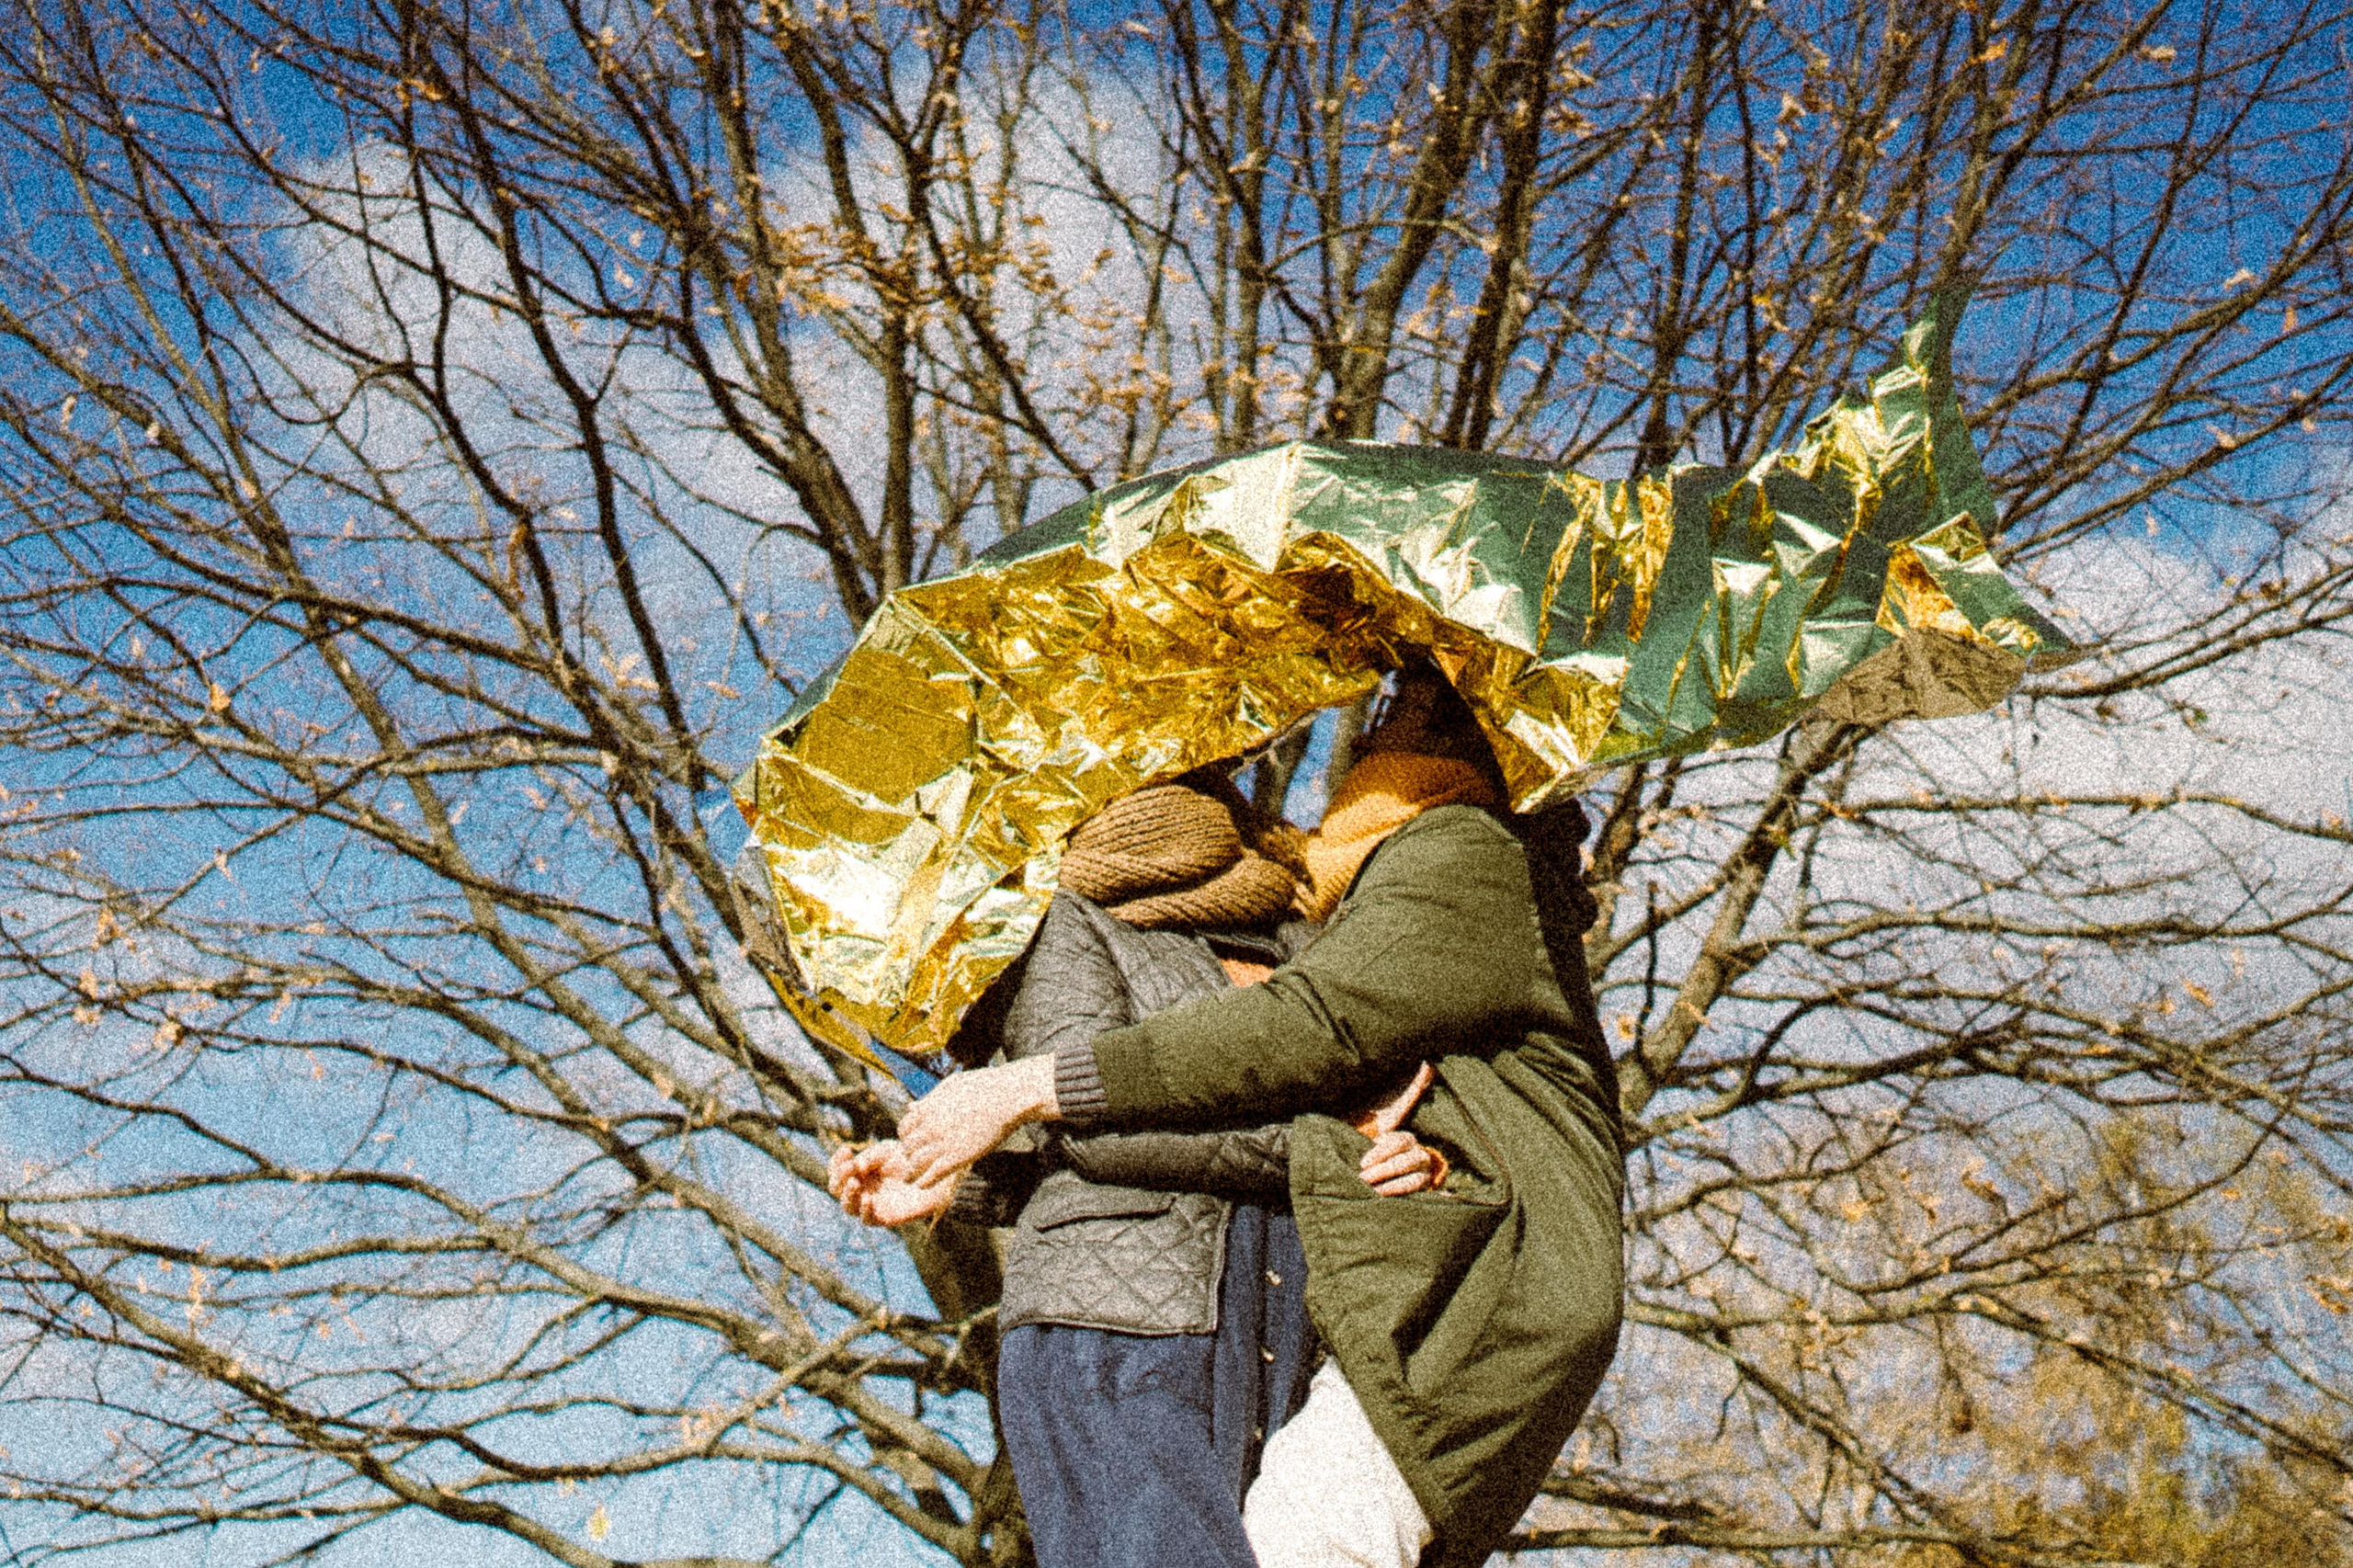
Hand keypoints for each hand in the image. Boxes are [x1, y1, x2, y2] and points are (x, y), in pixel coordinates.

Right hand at [828, 1140, 958, 1226]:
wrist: (932, 1175)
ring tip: (855, 1182)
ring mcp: (870, 1205)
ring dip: (847, 1194)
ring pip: (848, 1207)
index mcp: (857, 1174)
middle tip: (851, 1166)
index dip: (836, 1161)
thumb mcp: (887, 1151)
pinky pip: (867, 1219)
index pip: (836, 1171)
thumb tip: (857, 1166)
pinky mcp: (884, 1217)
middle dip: (839, 1177)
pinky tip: (868, 1198)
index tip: (847, 1149)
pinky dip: (864, 1210)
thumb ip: (871, 1157)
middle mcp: (860, 1190)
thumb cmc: (907, 1161)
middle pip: (836, 1189)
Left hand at [897, 1055, 1058, 1186]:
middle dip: (909, 1155)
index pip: (903, 1128)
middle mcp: (931, 1126)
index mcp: (928, 1108)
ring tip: (911, 1178)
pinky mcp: (957, 1157)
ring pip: (915, 1164)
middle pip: (907, 1148)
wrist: (1008, 1096)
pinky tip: (923, 1185)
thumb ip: (929, 1100)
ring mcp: (943, 1142)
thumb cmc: (983, 1086)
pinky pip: (933, 1175)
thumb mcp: (950, 1086)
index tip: (914, 1142)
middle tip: (913, 1161)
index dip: (907, 1137)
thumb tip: (911, 1107)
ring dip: (912, 1172)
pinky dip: (925, 1182)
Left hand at [1353, 1061, 1444, 1194]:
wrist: (1363, 1170)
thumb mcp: (1380, 1119)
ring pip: (1414, 1177)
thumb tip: (1429, 1064)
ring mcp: (1419, 1173)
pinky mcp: (1418, 1189)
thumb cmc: (1370, 1140)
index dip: (1382, 1151)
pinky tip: (1382, 1197)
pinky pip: (1416, 1190)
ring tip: (1371, 1189)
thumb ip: (1409, 1092)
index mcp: (1404, 1139)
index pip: (1401, 1141)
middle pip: (1408, 1159)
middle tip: (1364, 1177)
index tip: (1363, 1162)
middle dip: (1385, 1169)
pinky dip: (1400, 1193)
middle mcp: (1416, 1154)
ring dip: (1392, 1183)